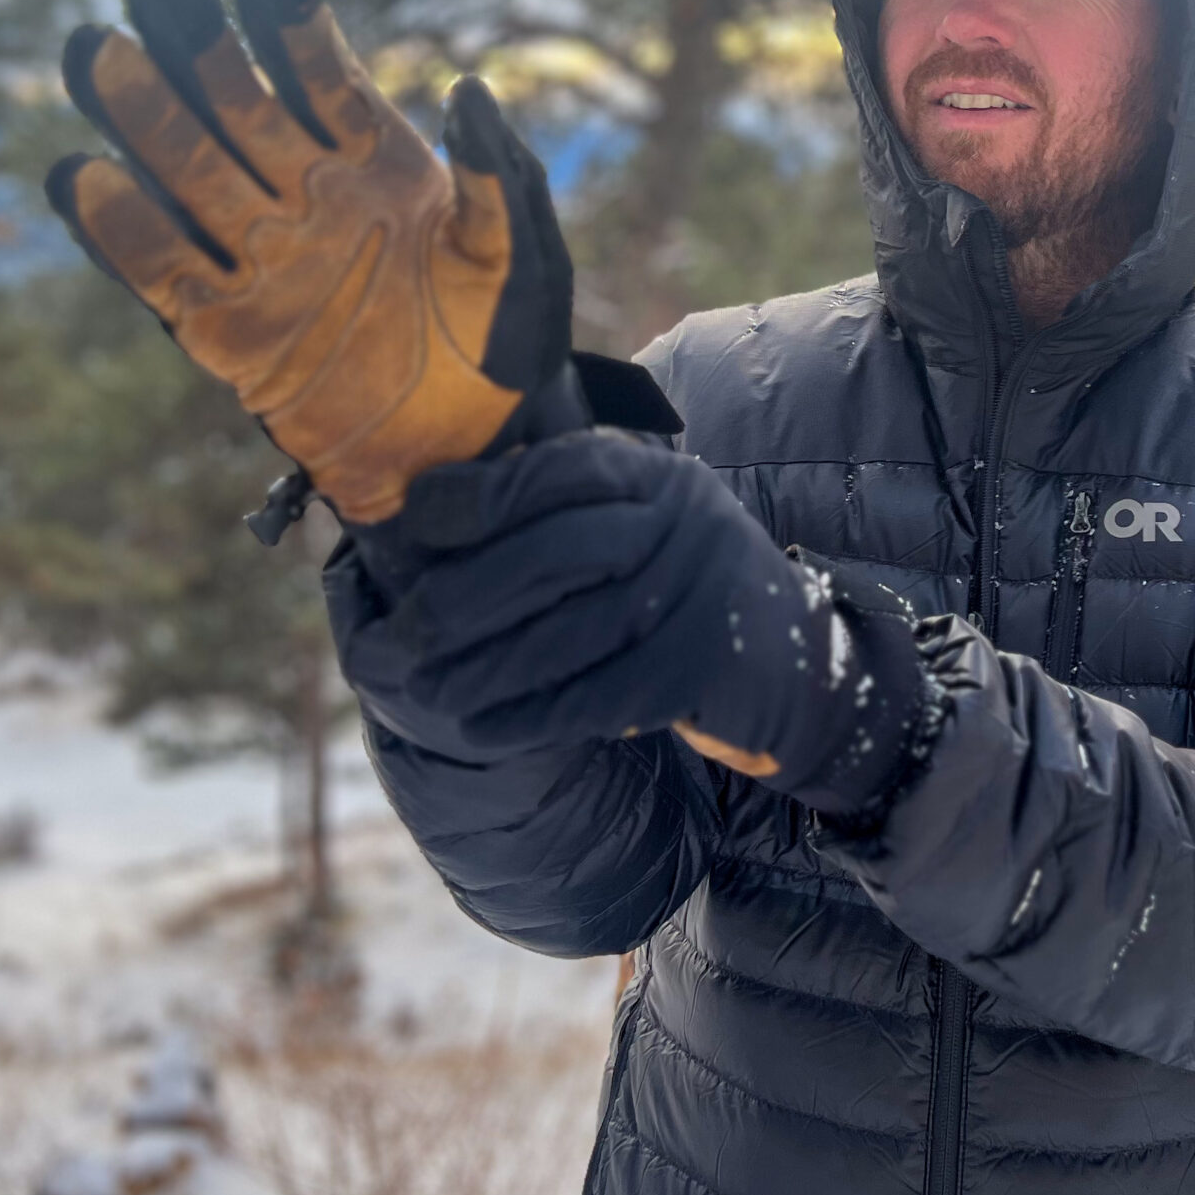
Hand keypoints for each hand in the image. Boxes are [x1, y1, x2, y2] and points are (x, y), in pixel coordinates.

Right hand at [46, 0, 576, 524]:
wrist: (475, 455)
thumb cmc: (506, 349)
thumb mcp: (525, 259)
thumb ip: (499, 177)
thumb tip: (469, 89)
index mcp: (376, 164)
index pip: (320, 70)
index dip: (288, 11)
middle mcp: (305, 198)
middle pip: (234, 103)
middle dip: (195, 38)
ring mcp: (261, 259)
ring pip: (185, 169)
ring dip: (139, 113)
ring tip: (94, 48)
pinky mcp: (228, 332)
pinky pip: (162, 272)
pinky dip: (120, 230)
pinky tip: (77, 176)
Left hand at [329, 432, 936, 815]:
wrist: (791, 659)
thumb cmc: (678, 583)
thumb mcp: (642, 519)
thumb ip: (565, 507)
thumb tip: (425, 517)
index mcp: (655, 476)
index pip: (558, 468)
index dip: (479, 494)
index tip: (415, 521)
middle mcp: (681, 525)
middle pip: (552, 555)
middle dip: (462, 598)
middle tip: (403, 634)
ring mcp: (692, 599)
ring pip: (563, 636)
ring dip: (480, 671)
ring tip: (424, 687)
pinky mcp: (693, 671)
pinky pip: (592, 697)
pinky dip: (526, 716)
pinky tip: (478, 726)